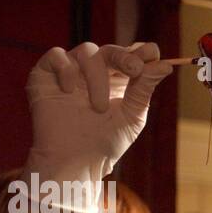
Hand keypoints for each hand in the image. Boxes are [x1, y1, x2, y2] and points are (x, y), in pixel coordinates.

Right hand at [23, 42, 171, 212]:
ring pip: (87, 52)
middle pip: (111, 50)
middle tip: (134, 68)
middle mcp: (95, 72)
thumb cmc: (105, 143)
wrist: (75, 162)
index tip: (153, 54)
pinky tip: (70, 91)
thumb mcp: (131, 116)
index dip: (142, 51)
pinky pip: (56, 56)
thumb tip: (165, 65)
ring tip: (99, 108)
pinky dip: (66, 70)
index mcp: (118, 80)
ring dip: (97, 77)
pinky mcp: (45, 74)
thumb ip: (144, 88)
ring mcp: (71, 72)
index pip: (131, 55)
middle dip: (124, 56)